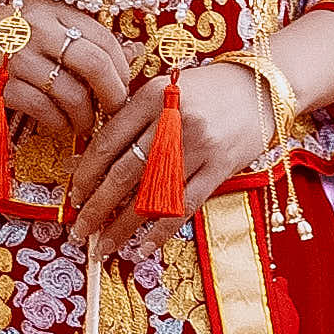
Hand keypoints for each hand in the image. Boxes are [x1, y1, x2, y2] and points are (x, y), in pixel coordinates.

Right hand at [0, 0, 129, 159]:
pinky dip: (58, 123)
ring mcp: (14, 55)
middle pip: (92, 63)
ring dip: (84, 116)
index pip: (102, 37)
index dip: (121, 68)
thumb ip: (84, 40)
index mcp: (50, 10)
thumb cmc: (4, 45)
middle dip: (112, 94)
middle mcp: (34, 27)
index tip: (124, 89)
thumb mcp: (44, 32)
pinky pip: (43, 110)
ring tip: (83, 123)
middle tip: (114, 111)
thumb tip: (132, 54)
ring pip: (69, 92)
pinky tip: (60, 126)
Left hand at [62, 55, 276, 239]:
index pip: (109, 141)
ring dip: (123, 225)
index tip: (74, 197)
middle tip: (79, 231)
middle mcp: (174, 120)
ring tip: (104, 245)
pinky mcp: (220, 167)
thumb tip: (83, 163)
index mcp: (153, 96)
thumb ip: (129, 121)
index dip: (87, 173)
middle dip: (97, 207)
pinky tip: (144, 246)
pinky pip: (185, 204)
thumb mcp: (164, 91)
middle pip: (125, 173)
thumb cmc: (205, 90)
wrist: (260, 87)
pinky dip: (161, 229)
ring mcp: (199, 146)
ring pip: (152, 194)